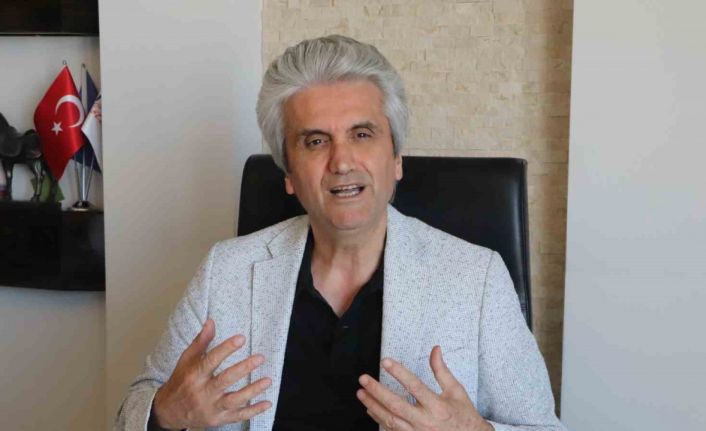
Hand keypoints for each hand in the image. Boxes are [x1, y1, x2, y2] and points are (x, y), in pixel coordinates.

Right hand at [152, 318, 271, 428]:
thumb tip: (211, 321)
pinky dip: (253, 411)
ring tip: (268, 380)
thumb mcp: (186, 360)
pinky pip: (238, 416)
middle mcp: (202, 392)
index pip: (211, 360)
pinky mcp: (217, 419)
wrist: (169, 411)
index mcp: (194, 375)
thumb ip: (201, 341)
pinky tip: (266, 403)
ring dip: (252, 391)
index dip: (226, 349)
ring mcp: (211, 408)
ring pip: (234, 400)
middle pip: (225, 380)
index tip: (241, 338)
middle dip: (244, 368)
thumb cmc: (181, 381)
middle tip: (260, 358)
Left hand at [357, 346, 492, 430]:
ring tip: (361, 394)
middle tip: (363, 379)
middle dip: (377, 391)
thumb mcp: (456, 390)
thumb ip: (441, 370)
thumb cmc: (463, 415)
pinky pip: (392, 430)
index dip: (399, 373)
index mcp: (437, 405)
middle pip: (396, 405)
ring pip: (390, 420)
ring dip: (374, 406)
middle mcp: (425, 421)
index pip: (415, 386)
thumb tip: (435, 349)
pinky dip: (379, 420)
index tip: (385, 361)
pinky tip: (371, 410)